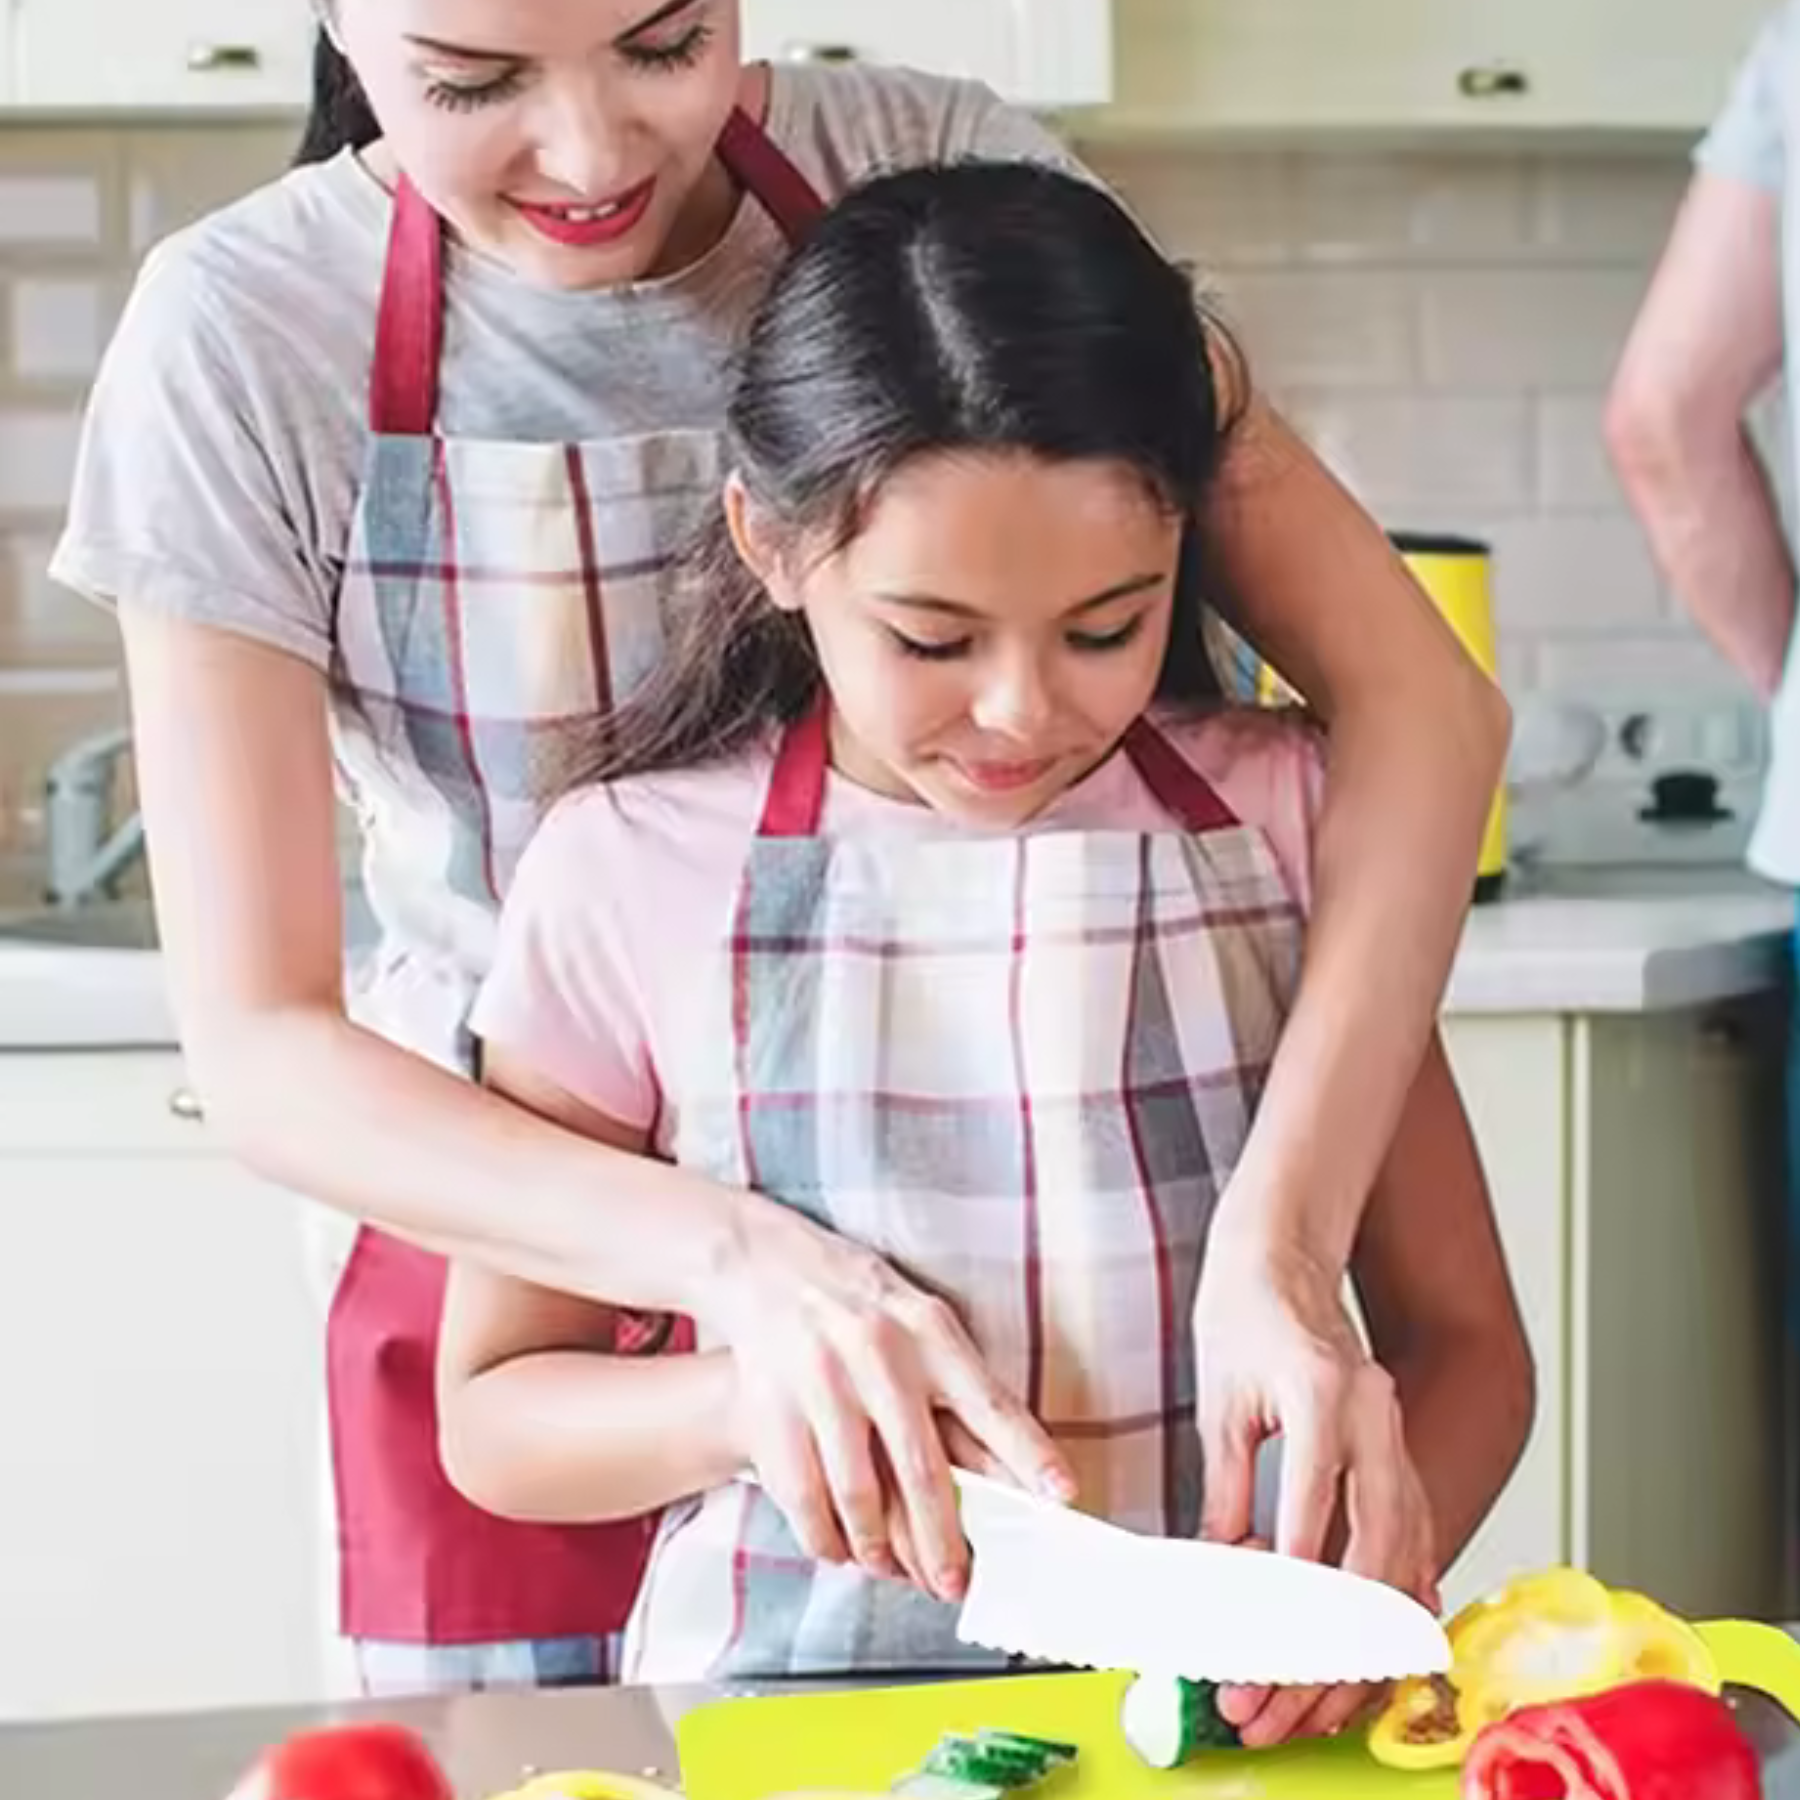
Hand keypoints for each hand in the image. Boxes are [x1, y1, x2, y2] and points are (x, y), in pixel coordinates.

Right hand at [712, 1198, 1074, 1602]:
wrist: (769, 1268)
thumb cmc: (866, 1305)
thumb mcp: (923, 1324)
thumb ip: (963, 1388)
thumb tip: (1011, 1470)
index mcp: (928, 1333)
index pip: (988, 1402)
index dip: (1027, 1453)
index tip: (1061, 1496)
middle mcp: (877, 1354)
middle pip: (920, 1466)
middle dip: (942, 1538)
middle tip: (955, 1582)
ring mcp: (822, 1382)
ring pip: (858, 1492)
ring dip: (878, 1547)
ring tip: (891, 1568)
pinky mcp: (773, 1407)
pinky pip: (803, 1495)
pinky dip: (824, 1535)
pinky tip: (840, 1548)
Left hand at [1192, 1233, 1439, 1746]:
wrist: (1284, 1250)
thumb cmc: (1244, 1309)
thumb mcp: (1222, 1402)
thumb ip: (1226, 1491)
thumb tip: (1219, 1570)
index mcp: (1330, 1400)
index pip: (1315, 1526)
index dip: (1287, 1600)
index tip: (1259, 1651)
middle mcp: (1379, 1420)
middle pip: (1375, 1556)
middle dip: (1334, 1637)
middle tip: (1286, 1692)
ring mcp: (1399, 1433)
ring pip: (1404, 1555)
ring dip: (1368, 1628)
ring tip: (1321, 1685)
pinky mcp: (1400, 1446)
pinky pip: (1411, 1534)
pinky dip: (1392, 1590)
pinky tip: (1372, 1635)